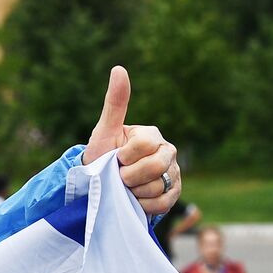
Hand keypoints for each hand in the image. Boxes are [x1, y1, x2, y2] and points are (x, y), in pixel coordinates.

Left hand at [82, 66, 180, 216]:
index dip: (123, 158)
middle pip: (155, 167)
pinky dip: (144, 205)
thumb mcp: (104, 131)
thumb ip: (114, 103)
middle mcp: (167, 152)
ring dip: (135, 192)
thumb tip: (119, 68)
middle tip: (118, 176)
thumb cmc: (101, 156)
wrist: (100, 186)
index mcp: (152, 136)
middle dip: (129, 176)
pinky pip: (163, 202)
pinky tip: (134, 199)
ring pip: (158, 186)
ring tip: (126, 188)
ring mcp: (173, 173)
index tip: (114, 159)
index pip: (143, 147)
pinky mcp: (173, 193)